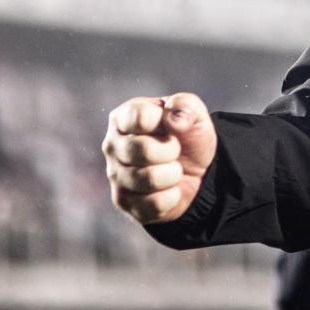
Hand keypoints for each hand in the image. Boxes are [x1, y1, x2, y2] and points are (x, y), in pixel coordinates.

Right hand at [102, 92, 216, 223]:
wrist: (197, 171)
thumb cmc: (188, 136)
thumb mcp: (194, 114)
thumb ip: (186, 105)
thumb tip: (174, 117)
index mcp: (124, 117)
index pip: (140, 118)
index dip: (166, 123)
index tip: (172, 126)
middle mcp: (112, 145)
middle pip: (143, 151)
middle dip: (172, 151)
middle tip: (175, 150)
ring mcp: (114, 176)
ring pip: (148, 179)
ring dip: (173, 174)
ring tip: (173, 168)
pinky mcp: (123, 202)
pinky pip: (153, 204)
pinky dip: (172, 197)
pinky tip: (169, 189)